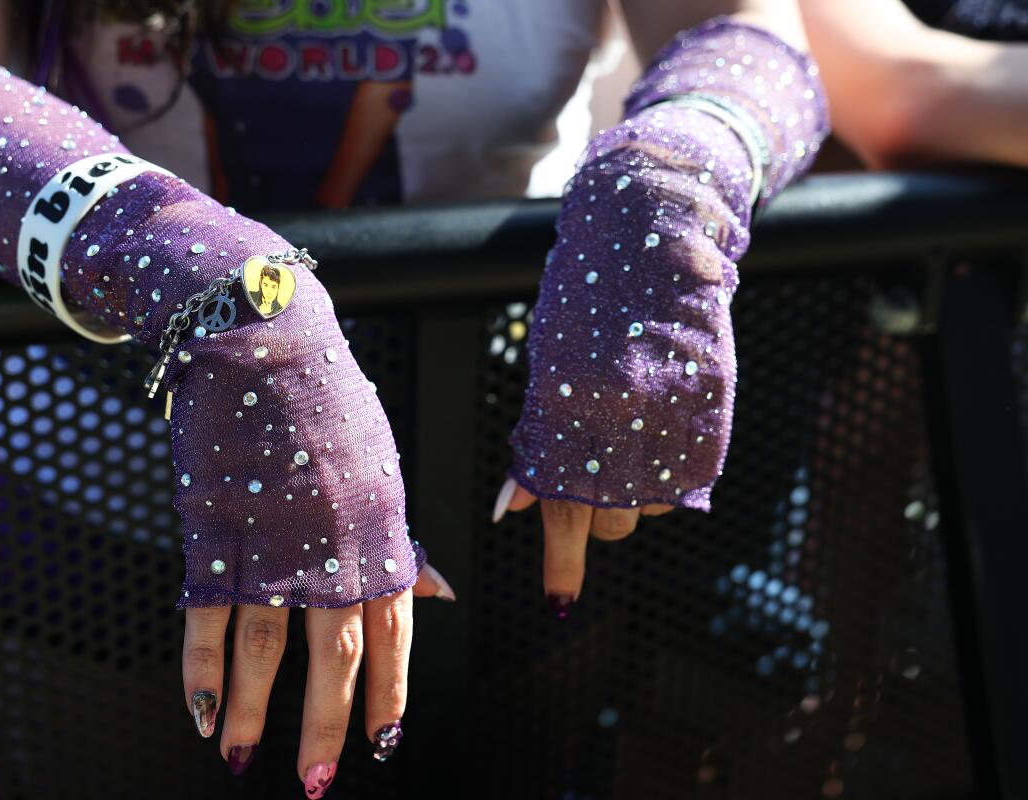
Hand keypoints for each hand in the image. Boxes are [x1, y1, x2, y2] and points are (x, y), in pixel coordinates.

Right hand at [161, 257, 453, 793]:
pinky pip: (203, 615)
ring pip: (264, 649)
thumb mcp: (384, 466)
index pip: (393, 632)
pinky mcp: (213, 528)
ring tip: (243, 759)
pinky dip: (199, 669)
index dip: (389, 693)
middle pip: (333, 656)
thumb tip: (442, 594)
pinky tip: (199, 711)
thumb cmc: (330, 400)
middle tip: (319, 780)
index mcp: (381, 531)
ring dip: (253, 713)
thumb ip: (404, 539)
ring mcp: (270, 540)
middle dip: (328, 726)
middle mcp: (331, 545)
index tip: (383, 742)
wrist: (265, 338)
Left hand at [495, 103, 752, 617]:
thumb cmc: (585, 300)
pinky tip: (656, 430)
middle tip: (591, 471)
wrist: (654, 235)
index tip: (560, 595)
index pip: (565, 509)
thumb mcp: (547, 369)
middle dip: (593, 513)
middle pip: (610, 520)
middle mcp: (627, 422)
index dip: (562, 560)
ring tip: (626, 435)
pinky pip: (688, 477)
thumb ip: (537, 444)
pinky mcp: (716, 411)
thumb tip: (511, 509)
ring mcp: (677, 418)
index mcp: (571, 411)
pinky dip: (669, 468)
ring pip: (651, 505)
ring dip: (634, 490)